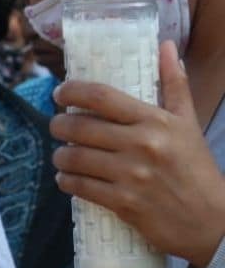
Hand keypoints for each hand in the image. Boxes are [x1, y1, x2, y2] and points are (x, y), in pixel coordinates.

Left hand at [52, 40, 224, 267]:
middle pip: (79, 126)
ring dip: (60, 155)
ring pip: (73, 157)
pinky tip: (67, 177)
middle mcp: (141, 145)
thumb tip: (166, 46)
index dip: (71, 91)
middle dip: (58, 125)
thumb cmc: (196, 169)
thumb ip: (175, 85)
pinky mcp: (123, 203)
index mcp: (156, 121)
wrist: (211, 221)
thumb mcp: (189, 124)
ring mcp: (131, 175)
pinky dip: (66, 180)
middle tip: (57, 126)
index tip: (59, 93)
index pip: (101, 96)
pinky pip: (79, 186)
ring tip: (63, 154)